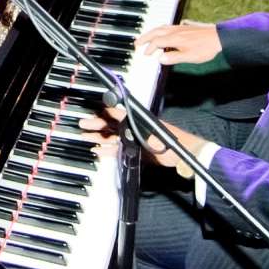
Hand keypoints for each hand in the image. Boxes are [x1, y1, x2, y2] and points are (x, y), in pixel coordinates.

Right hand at [75, 103, 196, 179]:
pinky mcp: (138, 152)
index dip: (103, 115)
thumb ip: (129, 122)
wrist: (186, 158)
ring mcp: (137, 140)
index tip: (91, 115)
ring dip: (101, 138)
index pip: (117, 115)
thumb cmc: (170, 144)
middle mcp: (136, 128)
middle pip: (113, 126)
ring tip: (87, 138)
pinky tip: (100, 151)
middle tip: (82, 125)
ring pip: (114, 138)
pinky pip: (120, 149)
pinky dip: (109, 150)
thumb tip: (113, 110)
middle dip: (97, 126)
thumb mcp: (148, 131)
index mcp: (138, 121)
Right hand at [134, 23, 221, 64]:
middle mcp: (175, 31)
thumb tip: (160, 59)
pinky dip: (160, 29)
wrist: (218, 37)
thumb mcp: (189, 57)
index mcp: (174, 38)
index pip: (157, 42)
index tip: (146, 55)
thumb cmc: (205, 48)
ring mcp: (180, 28)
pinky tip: (162, 32)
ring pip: (161, 28)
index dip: (150, 49)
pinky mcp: (184, 27)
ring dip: (151, 32)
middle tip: (136, 43)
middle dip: (145, 37)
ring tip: (146, 37)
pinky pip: (167, 26)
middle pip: (155, 32)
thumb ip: (174, 58)